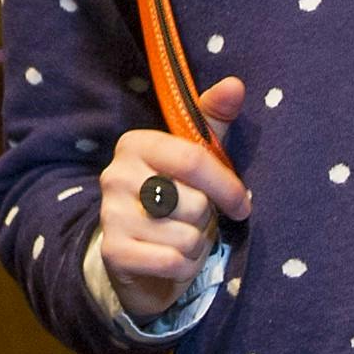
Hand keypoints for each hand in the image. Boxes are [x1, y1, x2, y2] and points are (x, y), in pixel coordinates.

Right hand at [93, 76, 250, 318]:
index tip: (242, 204)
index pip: (192, 159)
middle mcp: (115, 175)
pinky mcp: (113, 252)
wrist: (137, 254)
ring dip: (195, 246)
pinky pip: (172, 263)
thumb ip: (213, 120)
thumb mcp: (195, 155)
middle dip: (205, 218)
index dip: (227, 186)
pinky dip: (184, 268)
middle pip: (194, 202)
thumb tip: (235, 85)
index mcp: (136, 144)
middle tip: (193, 219)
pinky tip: (173, 260)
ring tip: (182, 239)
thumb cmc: (176, 196)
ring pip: (186, 237)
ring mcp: (110, 214)